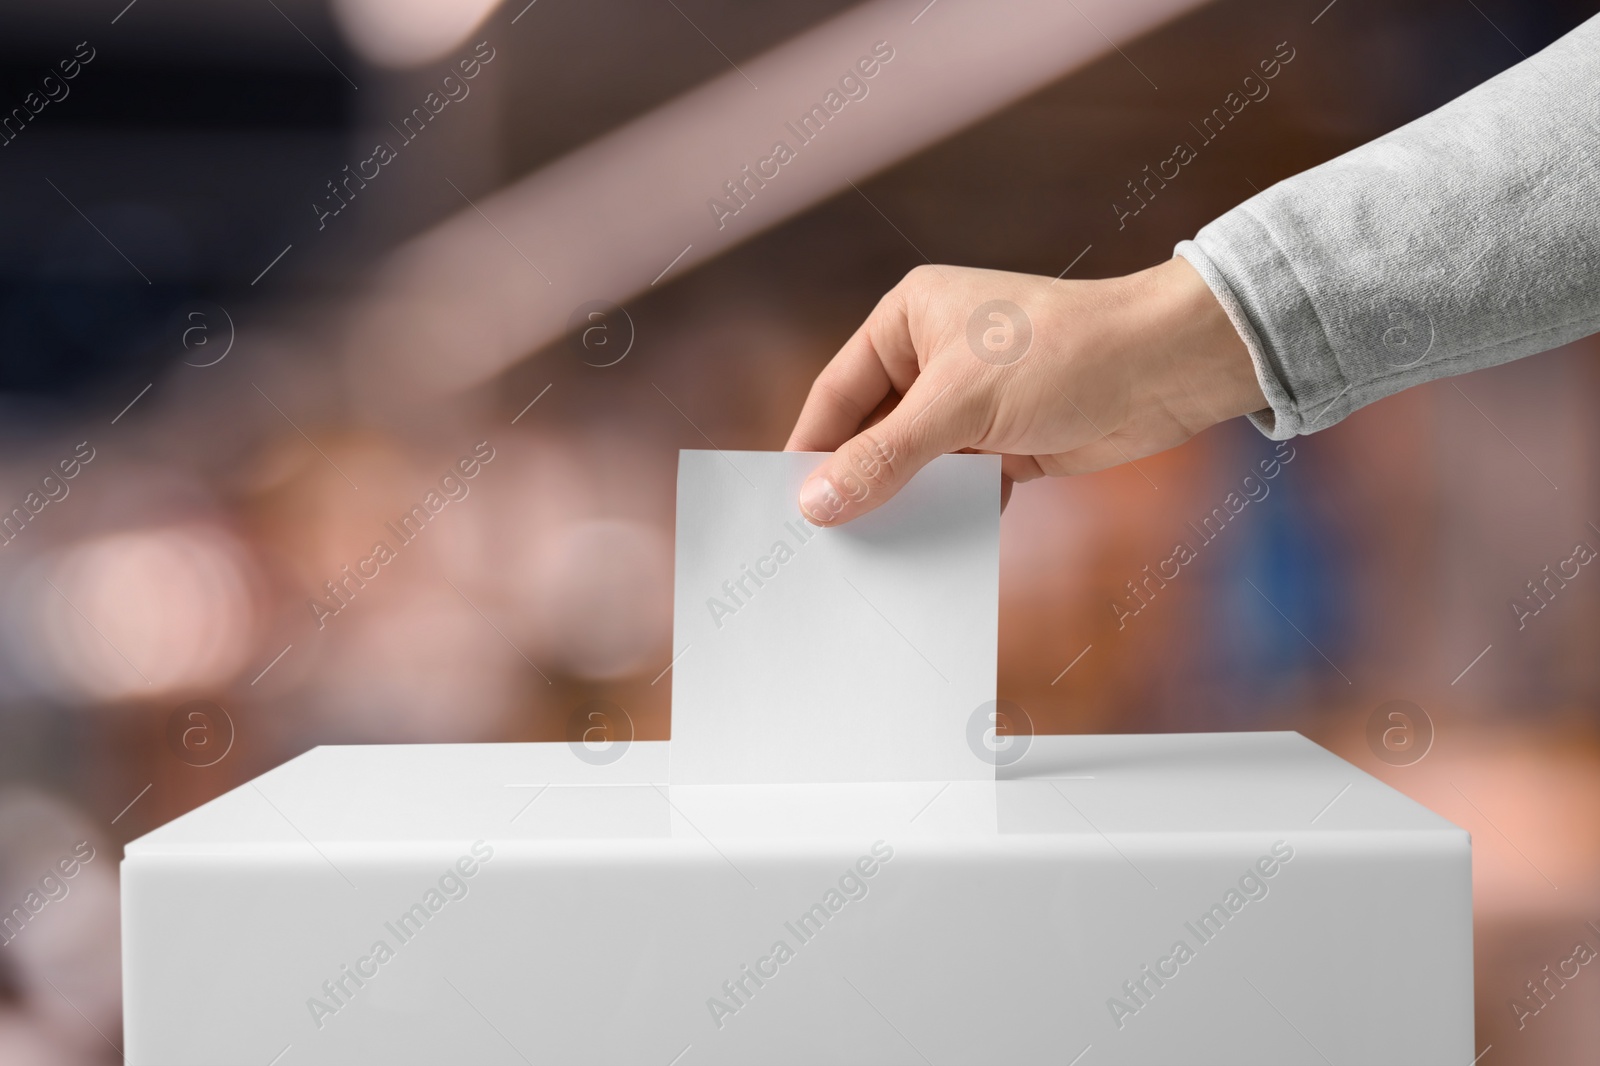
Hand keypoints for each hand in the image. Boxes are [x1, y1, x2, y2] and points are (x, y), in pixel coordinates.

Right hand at [784, 257, 1267, 524]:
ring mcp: (970, 403)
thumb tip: (817, 502)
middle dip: (854, 482)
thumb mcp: (960, 405)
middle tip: (820, 542)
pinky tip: (927, 552)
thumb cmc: (1065, 353)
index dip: (810, 447)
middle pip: (871, 432)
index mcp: (908, 319)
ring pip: (914, 465)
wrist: (1168, 369)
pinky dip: (945, 515)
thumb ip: (885, 457)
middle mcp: (932, 357)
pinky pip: (956, 487)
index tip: (784, 505)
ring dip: (900, 505)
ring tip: (867, 558)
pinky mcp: (1005, 443)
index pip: (837, 392)